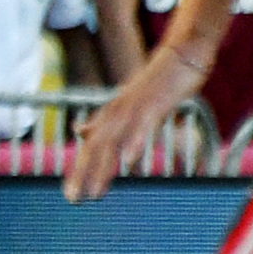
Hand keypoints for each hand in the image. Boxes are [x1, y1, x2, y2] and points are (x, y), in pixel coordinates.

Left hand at [63, 45, 209, 202]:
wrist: (181, 55)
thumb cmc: (156, 82)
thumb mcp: (126, 104)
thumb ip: (104, 120)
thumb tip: (80, 131)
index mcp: (110, 115)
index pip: (90, 147)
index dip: (79, 171)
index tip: (71, 194)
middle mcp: (117, 113)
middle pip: (95, 148)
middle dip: (84, 175)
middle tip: (74, 199)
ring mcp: (134, 109)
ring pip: (114, 141)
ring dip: (103, 167)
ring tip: (95, 191)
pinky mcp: (154, 105)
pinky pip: (142, 127)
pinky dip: (134, 143)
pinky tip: (129, 161)